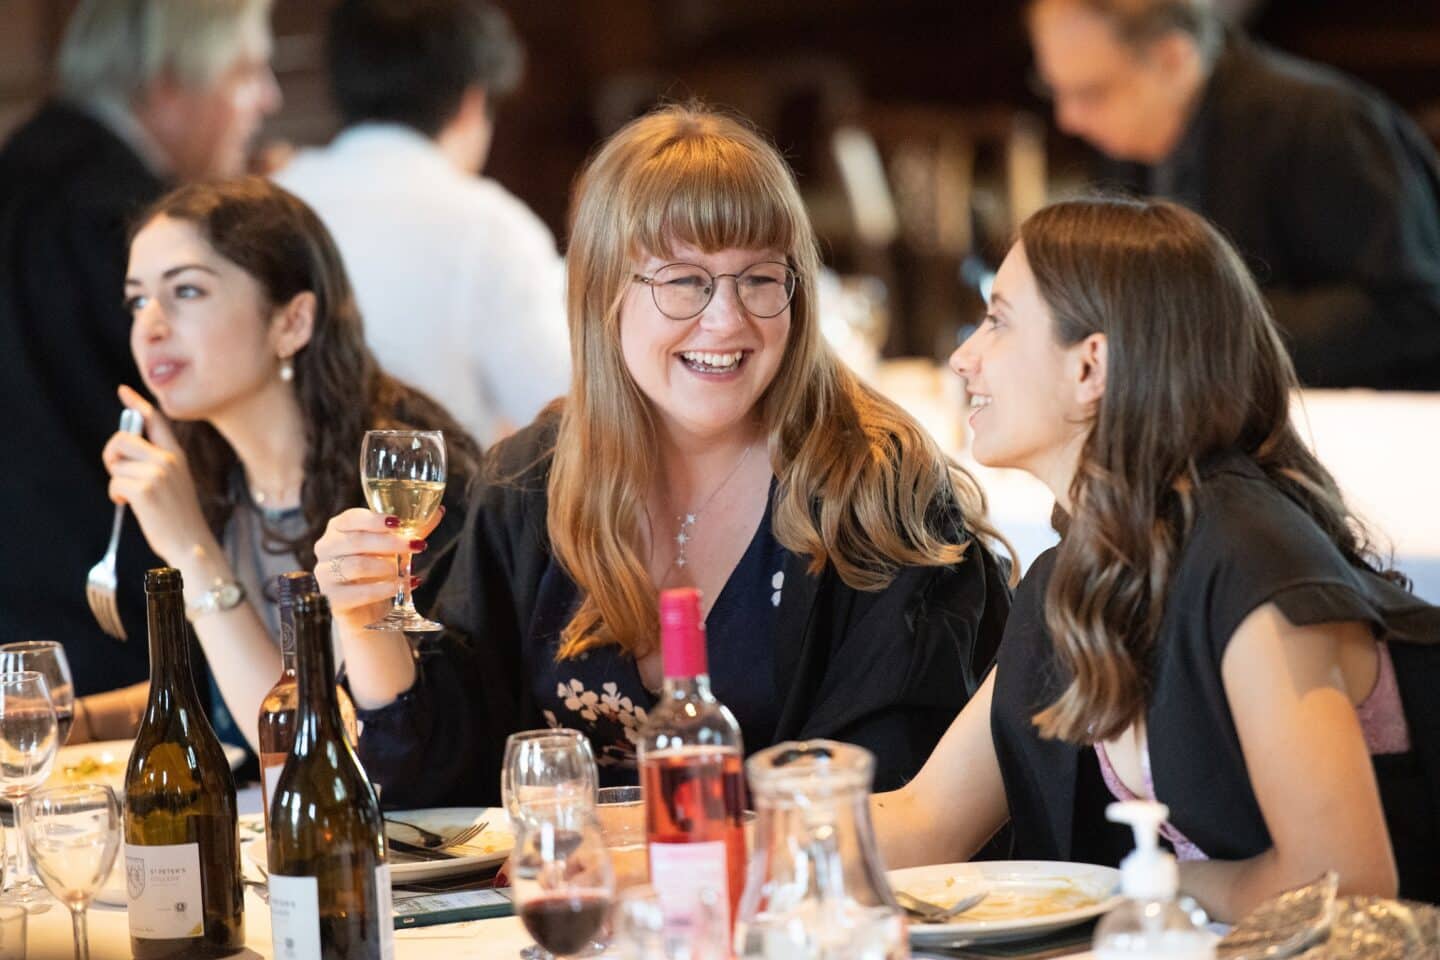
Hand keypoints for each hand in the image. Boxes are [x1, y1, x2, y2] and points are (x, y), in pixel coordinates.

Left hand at [102, 385, 214, 565]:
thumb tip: (124, 448)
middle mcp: (168, 459)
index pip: (155, 421)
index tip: (124, 391)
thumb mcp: (174, 481)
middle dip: (112, 454)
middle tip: (118, 472)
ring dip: (116, 481)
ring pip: (116, 464)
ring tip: (132, 496)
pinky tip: (128, 504)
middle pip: (123, 438)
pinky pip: (114, 482)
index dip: (137, 404)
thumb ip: (155, 461)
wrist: (191, 543)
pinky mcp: (144, 489)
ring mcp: (157, 473)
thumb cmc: (179, 516)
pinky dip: (115, 494)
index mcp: (176, 455)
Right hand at [313, 506, 444, 635]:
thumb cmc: (377, 570)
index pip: (351, 518)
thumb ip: (412, 529)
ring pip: (356, 565)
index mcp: (338, 528)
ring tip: (407, 571)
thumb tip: (439, 511)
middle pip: (357, 541)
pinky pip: (359, 593)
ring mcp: (324, 574)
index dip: (374, 520)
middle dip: (391, 543)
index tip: (398, 523)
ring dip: (387, 567)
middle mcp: (325, 548)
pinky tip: (403, 586)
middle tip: (417, 546)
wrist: (367, 609)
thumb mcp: (394, 547)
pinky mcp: (331, 599)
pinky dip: (384, 589)